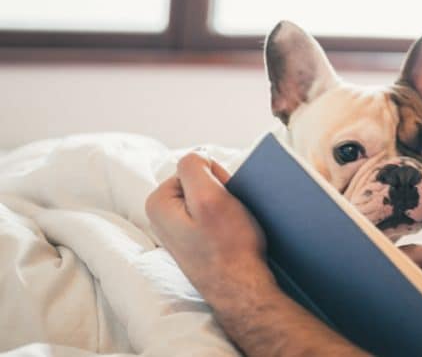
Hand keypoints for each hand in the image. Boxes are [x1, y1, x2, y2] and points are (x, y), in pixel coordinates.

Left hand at [145, 151, 274, 306]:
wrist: (241, 288)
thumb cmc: (228, 246)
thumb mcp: (210, 198)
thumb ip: (194, 167)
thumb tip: (195, 157)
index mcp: (157, 202)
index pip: (194, 167)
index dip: (216, 178)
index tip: (223, 202)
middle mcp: (160, 216)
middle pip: (199, 182)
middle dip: (220, 193)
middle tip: (228, 216)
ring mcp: (176, 231)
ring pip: (208, 199)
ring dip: (226, 207)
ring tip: (231, 228)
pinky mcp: (192, 241)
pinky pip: (211, 217)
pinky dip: (226, 221)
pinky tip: (231, 237)